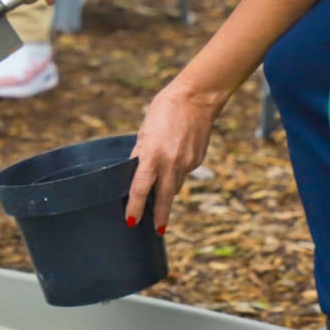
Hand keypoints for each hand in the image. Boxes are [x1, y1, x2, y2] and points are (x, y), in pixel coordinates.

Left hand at [125, 79, 220, 233]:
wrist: (196, 99)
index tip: (132, 220)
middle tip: (158, 230)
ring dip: (167, 193)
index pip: (141, 188)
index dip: (136, 206)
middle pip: (164, 197)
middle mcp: (171, 163)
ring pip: (175, 185)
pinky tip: (174, 162)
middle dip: (160, 215)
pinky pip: (184, 173)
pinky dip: (177, 173)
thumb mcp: (145, 130)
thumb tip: (137, 171)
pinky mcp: (197, 160)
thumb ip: (141, 153)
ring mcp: (187, 163)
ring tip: (161, 200)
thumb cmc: (164, 110)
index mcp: (152, 154)